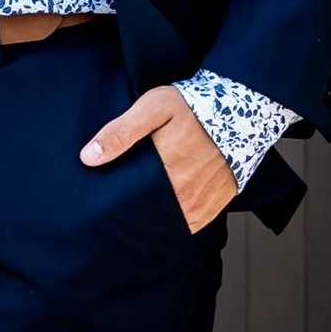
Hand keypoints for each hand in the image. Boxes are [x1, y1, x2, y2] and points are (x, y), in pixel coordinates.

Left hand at [80, 84, 235, 234]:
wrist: (241, 109)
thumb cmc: (195, 107)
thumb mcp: (153, 108)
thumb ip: (121, 132)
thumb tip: (88, 157)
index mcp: (167, 173)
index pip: (130, 201)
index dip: (114, 204)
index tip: (102, 204)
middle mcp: (186, 194)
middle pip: (148, 215)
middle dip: (132, 214)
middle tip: (116, 211)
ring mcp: (202, 203)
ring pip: (169, 223)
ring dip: (154, 220)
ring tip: (138, 212)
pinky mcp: (215, 205)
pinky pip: (190, 225)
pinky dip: (175, 222)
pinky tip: (163, 214)